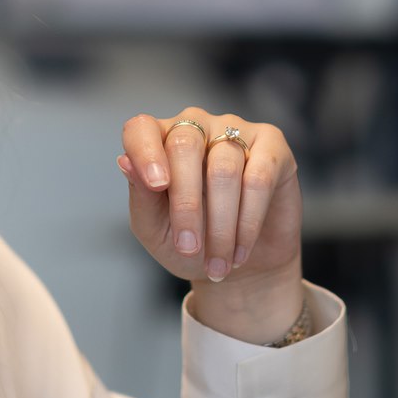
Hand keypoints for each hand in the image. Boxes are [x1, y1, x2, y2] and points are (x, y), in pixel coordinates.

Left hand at [118, 109, 304, 343]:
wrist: (242, 270)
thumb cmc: (192, 245)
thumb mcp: (156, 230)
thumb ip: (142, 197)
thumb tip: (125, 162)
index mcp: (159, 142)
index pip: (142, 129)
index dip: (145, 152)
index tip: (156, 185)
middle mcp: (196, 127)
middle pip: (184, 146)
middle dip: (185, 205)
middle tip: (189, 248)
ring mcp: (235, 131)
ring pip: (224, 169)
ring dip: (221, 225)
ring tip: (219, 264)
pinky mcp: (272, 147)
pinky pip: (259, 177)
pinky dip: (248, 221)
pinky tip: (240, 250)